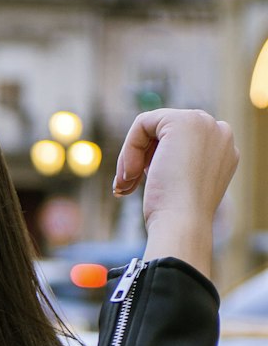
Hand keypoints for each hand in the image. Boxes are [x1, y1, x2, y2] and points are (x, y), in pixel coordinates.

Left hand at [112, 108, 238, 275]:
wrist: (182, 224)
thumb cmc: (177, 216)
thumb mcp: (179, 186)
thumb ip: (175, 167)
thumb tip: (156, 163)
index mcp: (222, 150)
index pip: (179, 143)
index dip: (152, 161)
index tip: (135, 186)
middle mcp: (220, 132)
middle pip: (166, 133)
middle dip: (140, 158)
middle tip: (124, 186)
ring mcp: (205, 123)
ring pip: (152, 128)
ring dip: (131, 157)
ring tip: (124, 185)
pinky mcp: (182, 121)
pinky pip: (142, 123)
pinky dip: (129, 149)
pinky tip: (128, 174)